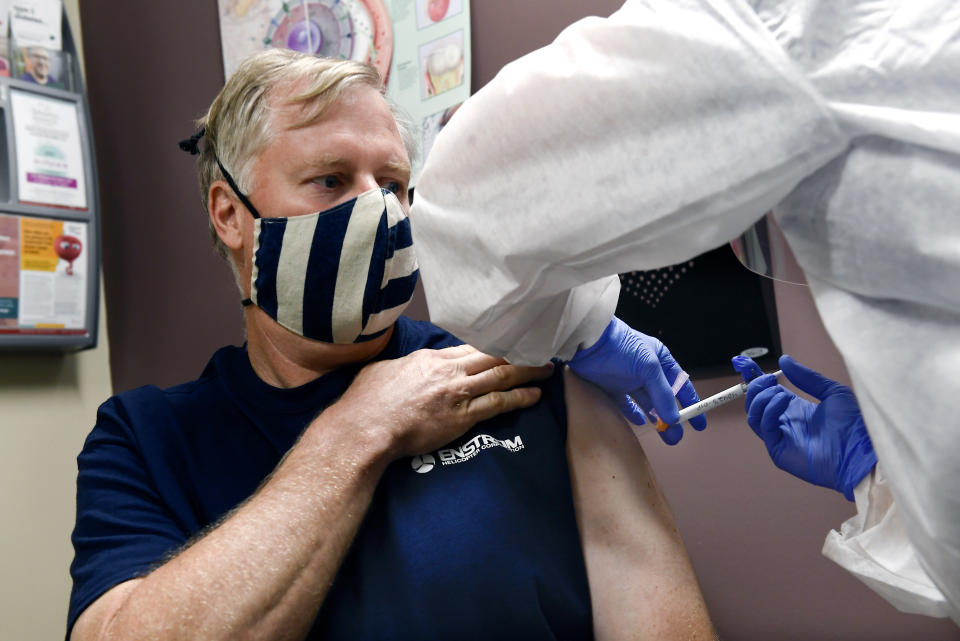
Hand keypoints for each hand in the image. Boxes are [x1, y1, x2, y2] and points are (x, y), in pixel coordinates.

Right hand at [334, 344, 554, 457]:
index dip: (496, 343)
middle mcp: (449, 370)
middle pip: (493, 355)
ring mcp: (458, 393)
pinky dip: (519, 398)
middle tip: (541, 349)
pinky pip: (498, 403)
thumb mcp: (385, 369)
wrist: (366, 428)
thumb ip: (407, 365)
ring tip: (546, 370)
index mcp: (432, 358)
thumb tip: (411, 365)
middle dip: (520, 352)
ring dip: (528, 372)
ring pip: (502, 376)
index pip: (472, 345)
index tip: (512, 341)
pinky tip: (534, 395)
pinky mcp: (462, 417)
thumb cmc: (367, 401)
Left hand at [569, 316, 704, 444]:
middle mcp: (646, 371)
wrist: (589, 342)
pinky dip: (634, 414)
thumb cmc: (622, 347)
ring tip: (664, 435)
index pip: (681, 385)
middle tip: (676, 436)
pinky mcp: (612, 387)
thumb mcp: (649, 368)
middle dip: (672, 418)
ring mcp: (629, 379)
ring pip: (647, 404)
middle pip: (664, 398)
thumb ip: (662, 394)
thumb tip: (674, 419)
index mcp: (660, 360)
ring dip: (656, 419)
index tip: (698, 423)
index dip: (691, 403)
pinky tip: (641, 422)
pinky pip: (626, 405)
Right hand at [732, 354, 876, 499]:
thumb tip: (784, 360)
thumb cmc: (853, 425)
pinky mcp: (779, 450)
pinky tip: (783, 400)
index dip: (755, 379)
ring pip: (754, 415)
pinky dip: (768, 410)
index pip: (767, 393)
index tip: (747, 364)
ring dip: (760, 397)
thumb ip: (807, 377)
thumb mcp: (832, 392)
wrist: (860, 452)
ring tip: (776, 388)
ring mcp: (780, 437)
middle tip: (768, 377)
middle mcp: (784, 423)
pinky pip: (764, 427)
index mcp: (795, 409)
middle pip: (755, 403)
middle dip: (756, 386)